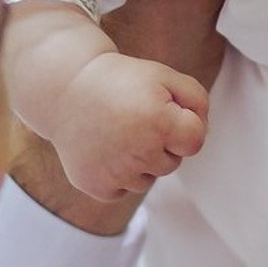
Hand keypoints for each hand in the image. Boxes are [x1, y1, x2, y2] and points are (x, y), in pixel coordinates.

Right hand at [52, 48, 210, 200]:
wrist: (66, 87)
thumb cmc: (120, 80)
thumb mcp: (165, 76)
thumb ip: (197, 100)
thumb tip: (201, 135)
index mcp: (159, 123)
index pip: (195, 142)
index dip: (182, 124)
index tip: (164, 111)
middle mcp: (139, 152)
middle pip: (171, 163)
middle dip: (160, 143)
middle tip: (134, 118)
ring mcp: (116, 173)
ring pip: (147, 180)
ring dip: (139, 161)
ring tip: (117, 133)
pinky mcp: (97, 186)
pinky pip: (123, 190)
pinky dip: (117, 175)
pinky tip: (105, 149)